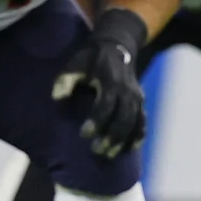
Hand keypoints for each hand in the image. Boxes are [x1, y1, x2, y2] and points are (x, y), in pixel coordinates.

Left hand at [55, 10, 148, 159]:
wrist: (117, 46)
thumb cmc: (91, 58)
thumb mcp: (75, 64)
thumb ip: (65, 81)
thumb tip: (58, 99)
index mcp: (111, 81)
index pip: (106, 105)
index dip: (96, 121)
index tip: (83, 134)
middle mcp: (128, 91)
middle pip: (123, 118)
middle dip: (111, 137)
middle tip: (96, 151)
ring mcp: (137, 97)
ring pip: (134, 123)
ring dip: (123, 140)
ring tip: (109, 155)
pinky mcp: (140, 102)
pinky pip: (143, 121)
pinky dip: (138, 135)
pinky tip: (130, 148)